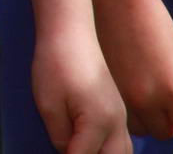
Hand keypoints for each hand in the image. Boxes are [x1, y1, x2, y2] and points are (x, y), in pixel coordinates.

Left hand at [32, 27, 130, 153]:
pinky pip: (123, 140)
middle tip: (71, 149)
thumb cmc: (55, 65)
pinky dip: (112, 149)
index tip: (59, 148)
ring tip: (84, 146)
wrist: (70, 31)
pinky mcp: (118, 108)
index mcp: (99, 124)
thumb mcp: (48, 106)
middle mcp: (116, 123)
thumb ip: (60, 139)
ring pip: (123, 153)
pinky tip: (94, 145)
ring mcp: (121, 115)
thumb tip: (68, 153)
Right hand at [94, 0, 172, 153]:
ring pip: (138, 126)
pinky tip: (126, 86)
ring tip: (142, 92)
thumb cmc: (155, 25)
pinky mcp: (104, 89)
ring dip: (144, 117)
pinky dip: (126, 107)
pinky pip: (119, 113)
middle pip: (162, 133)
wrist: (118, 1)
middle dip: (166, 123)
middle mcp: (148, 99)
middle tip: (164, 105)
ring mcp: (123, 96)